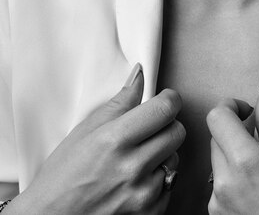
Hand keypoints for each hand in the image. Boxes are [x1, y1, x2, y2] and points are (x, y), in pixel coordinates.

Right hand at [13, 65, 184, 214]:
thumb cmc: (62, 177)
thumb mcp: (85, 130)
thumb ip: (120, 102)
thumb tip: (139, 75)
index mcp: (115, 140)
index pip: (165, 109)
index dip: (169, 99)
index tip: (165, 99)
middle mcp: (132, 167)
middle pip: (177, 131)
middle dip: (167, 124)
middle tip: (149, 127)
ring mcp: (143, 193)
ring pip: (175, 157)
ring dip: (162, 153)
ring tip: (137, 157)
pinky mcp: (150, 213)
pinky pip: (170, 185)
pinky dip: (159, 179)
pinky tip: (137, 178)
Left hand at [206, 83, 258, 214]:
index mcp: (245, 164)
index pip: (217, 116)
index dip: (231, 107)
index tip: (248, 112)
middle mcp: (223, 183)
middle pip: (215, 136)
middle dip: (235, 131)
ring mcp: (216, 202)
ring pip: (216, 159)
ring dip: (233, 155)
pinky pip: (217, 183)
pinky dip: (231, 177)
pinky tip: (256, 189)